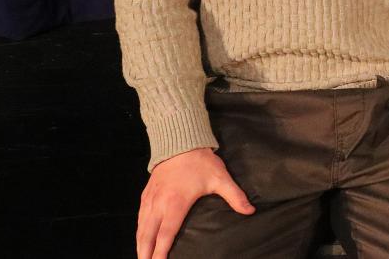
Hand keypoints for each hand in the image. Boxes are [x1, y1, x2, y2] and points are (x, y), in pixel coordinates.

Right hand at [136, 147, 253, 258]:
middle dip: (145, 253)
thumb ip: (235, 196)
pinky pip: (139, 217)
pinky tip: (140, 238)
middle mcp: (160, 203)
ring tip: (141, 257)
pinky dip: (138, 230)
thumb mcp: (220, 178)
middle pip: (148, 235)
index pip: (166, 234)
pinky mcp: (146, 194)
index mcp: (176, 203)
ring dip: (140, 244)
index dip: (161, 251)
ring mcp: (151, 199)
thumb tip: (250, 211)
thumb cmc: (200, 161)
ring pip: (141, 227)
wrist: (180, 141)